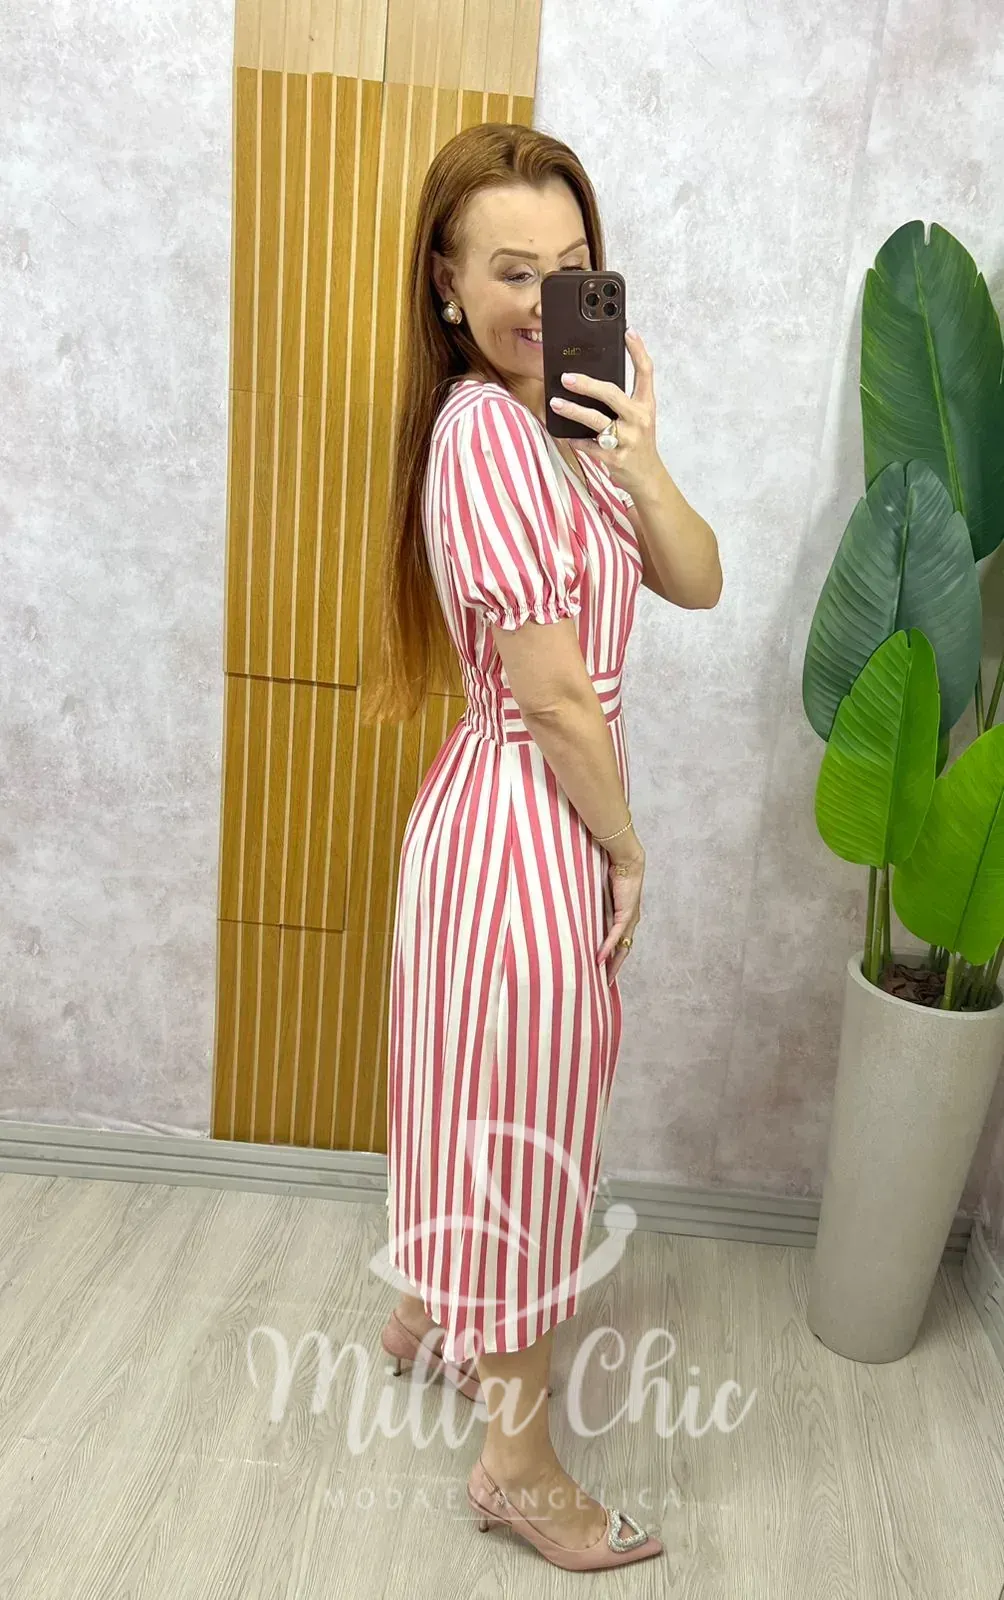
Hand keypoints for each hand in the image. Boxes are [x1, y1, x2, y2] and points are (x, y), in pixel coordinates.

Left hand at [548, 329, 661, 498]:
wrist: (647, 477)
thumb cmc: (638, 441)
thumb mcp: (638, 417)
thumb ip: (622, 400)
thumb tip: (592, 381)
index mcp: (646, 404)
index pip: (646, 372)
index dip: (638, 350)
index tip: (627, 331)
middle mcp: (639, 418)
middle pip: (612, 394)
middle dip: (587, 384)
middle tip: (566, 377)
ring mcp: (628, 439)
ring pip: (596, 420)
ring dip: (573, 411)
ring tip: (556, 402)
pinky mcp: (616, 457)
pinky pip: (590, 446)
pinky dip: (575, 440)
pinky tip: (563, 434)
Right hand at [597, 851, 644, 985]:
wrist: (626, 860)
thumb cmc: (613, 874)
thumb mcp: (601, 896)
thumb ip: (594, 907)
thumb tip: (578, 914)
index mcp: (625, 918)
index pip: (620, 943)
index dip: (613, 958)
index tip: (603, 970)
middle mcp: (630, 922)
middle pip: (623, 951)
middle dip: (614, 968)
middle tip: (604, 983)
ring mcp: (629, 920)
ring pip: (622, 948)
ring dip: (613, 964)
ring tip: (604, 978)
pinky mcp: (625, 915)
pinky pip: (615, 936)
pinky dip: (607, 948)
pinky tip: (599, 960)